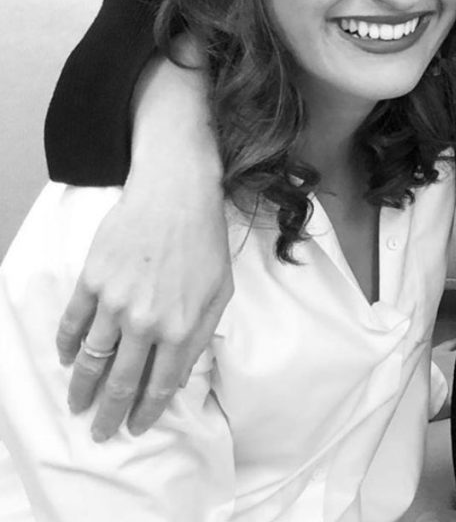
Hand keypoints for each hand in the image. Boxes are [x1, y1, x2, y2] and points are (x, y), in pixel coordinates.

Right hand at [55, 44, 229, 439]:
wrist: (176, 193)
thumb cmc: (205, 239)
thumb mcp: (220, 291)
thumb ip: (200, 335)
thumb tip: (177, 372)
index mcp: (181, 327)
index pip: (160, 384)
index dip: (146, 411)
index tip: (136, 427)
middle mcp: (145, 322)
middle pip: (121, 381)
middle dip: (110, 414)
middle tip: (101, 432)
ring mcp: (115, 302)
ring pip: (91, 360)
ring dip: (82, 388)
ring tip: (78, 405)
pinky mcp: (92, 281)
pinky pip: (73, 324)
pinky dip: (66, 346)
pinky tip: (65, 358)